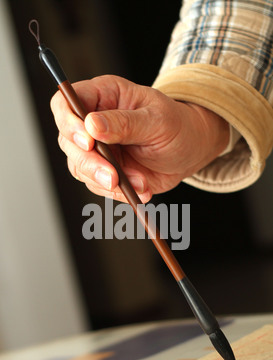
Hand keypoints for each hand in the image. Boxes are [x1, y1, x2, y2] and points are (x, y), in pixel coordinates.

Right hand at [50, 75, 228, 202]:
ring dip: (105, 181)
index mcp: (103, 95)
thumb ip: (125, 123)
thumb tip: (91, 125)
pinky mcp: (103, 170)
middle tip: (113, 176)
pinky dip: (117, 192)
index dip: (68, 122)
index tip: (88, 142)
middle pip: (68, 140)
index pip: (65, 102)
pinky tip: (141, 189)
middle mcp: (92, 121)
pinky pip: (97, 185)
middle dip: (89, 163)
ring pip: (78, 167)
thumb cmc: (176, 125)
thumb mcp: (157, 120)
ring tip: (138, 183)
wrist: (190, 151)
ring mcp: (96, 148)